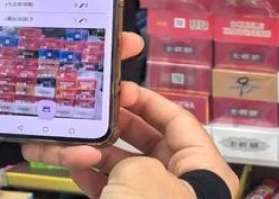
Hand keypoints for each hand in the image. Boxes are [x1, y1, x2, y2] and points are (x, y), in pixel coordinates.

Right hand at [23, 87, 238, 198]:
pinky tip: (75, 166)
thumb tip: (120, 165)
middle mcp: (183, 186)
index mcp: (204, 171)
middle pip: (151, 143)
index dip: (152, 103)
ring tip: (76, 141)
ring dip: (100, 154)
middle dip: (121, 126)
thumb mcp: (145, 179)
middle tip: (96, 110)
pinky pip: (114, 191)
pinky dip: (95, 179)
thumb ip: (132, 159)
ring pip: (127, 169)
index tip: (124, 90)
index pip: (180, 123)